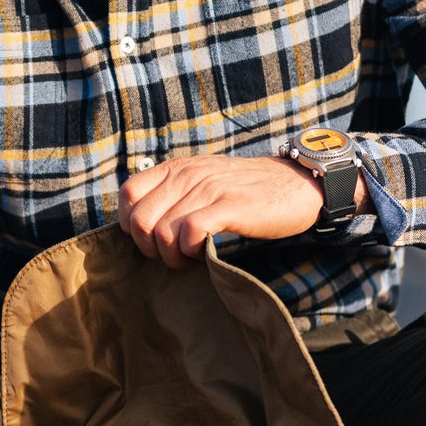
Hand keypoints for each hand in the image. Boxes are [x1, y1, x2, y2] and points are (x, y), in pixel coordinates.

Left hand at [118, 153, 363, 268]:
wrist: (298, 185)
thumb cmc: (248, 191)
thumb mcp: (204, 180)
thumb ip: (174, 193)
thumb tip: (140, 224)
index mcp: (177, 168)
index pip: (127, 194)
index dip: (130, 224)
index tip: (151, 239)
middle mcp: (188, 175)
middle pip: (139, 220)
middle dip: (150, 248)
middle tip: (174, 255)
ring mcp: (208, 189)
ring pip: (161, 231)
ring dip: (172, 255)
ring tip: (191, 257)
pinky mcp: (229, 207)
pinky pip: (188, 233)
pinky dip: (189, 251)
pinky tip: (203, 254)